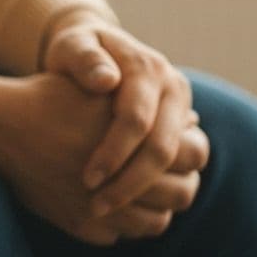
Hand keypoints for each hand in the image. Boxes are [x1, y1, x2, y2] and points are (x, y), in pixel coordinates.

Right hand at [0, 72, 205, 245]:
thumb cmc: (51, 98)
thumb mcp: (99, 91)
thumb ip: (147, 109)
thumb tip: (194, 123)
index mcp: (135, 137)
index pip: (193, 154)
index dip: (192, 151)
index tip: (184, 147)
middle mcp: (124, 177)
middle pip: (182, 194)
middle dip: (182, 184)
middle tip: (173, 175)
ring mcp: (102, 208)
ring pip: (156, 223)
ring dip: (157, 209)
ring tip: (147, 193)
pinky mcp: (81, 226)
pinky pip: (119, 236)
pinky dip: (123, 223)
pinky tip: (112, 205)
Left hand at [42, 11, 208, 215]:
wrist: (96, 47)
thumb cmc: (75, 50)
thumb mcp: (72, 47)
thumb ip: (84, 60)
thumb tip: (108, 81)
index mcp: (148, 69)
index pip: (137, 120)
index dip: (113, 153)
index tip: (87, 179)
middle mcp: (174, 89)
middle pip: (165, 148)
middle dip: (131, 182)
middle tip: (96, 206)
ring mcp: (182, 111)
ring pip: (184, 164)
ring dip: (150, 193)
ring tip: (109, 209)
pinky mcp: (181, 129)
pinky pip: (182, 168)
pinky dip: (156, 190)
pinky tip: (124, 206)